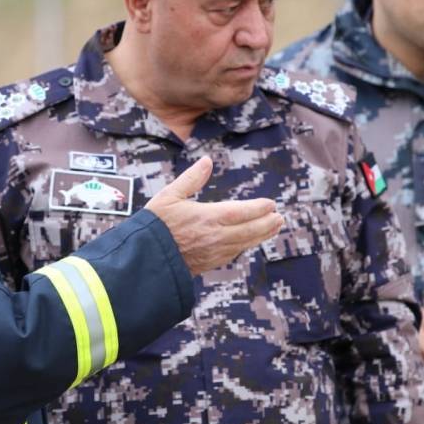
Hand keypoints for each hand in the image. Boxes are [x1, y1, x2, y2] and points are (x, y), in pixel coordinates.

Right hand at [145, 156, 282, 275]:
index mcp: (207, 217)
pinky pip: (233, 253)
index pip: (241, 212)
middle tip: (280, 218)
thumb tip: (207, 161)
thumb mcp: (169, 196)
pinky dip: (245, 246)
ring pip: (244, 243)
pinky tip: (249, 242)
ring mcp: (214, 252)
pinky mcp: (209, 263)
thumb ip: (191, 179)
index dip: (258, 208)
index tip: (271, 204)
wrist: (144, 259)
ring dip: (262, 235)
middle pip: (249, 230)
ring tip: (274, 228)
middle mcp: (215, 236)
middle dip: (267, 223)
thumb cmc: (155, 225)